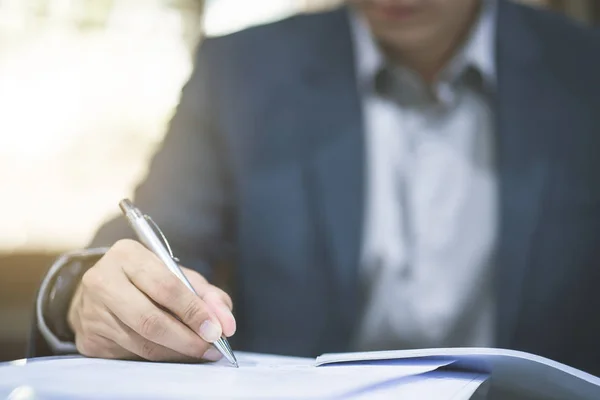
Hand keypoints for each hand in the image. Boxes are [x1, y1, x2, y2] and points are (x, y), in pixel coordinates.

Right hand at [67, 239, 235, 361]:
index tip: (217, 330)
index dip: (194, 311)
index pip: (166, 286)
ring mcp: (92, 312)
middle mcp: (103, 281)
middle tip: (212, 348)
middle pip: (150, 320)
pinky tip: (176, 354)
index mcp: (127, 255)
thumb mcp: (177, 274)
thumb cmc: (145, 279)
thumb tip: (225, 323)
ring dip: (177, 352)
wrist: (99, 290)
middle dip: (187, 339)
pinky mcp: (89, 340)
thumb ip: (206, 294)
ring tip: (200, 352)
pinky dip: (160, 358)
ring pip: (142, 343)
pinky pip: (132, 356)